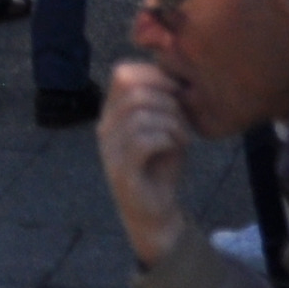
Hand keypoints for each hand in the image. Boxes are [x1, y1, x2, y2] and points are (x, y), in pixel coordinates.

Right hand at [100, 58, 194, 266]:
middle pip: (132, 91)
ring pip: (139, 114)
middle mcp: (105, 129)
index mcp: (112, 113)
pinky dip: (167, 138)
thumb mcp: (164, 127)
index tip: (178, 90)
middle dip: (166, 99)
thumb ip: (162, 101)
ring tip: (182, 136)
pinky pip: (143, 141)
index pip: (123, 74)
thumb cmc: (161, 166)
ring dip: (171, 121)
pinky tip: (177, 147)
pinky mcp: (122, 172)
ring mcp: (110, 151)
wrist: (156, 213)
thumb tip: (175, 74)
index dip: (154, 74)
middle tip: (183, 118)